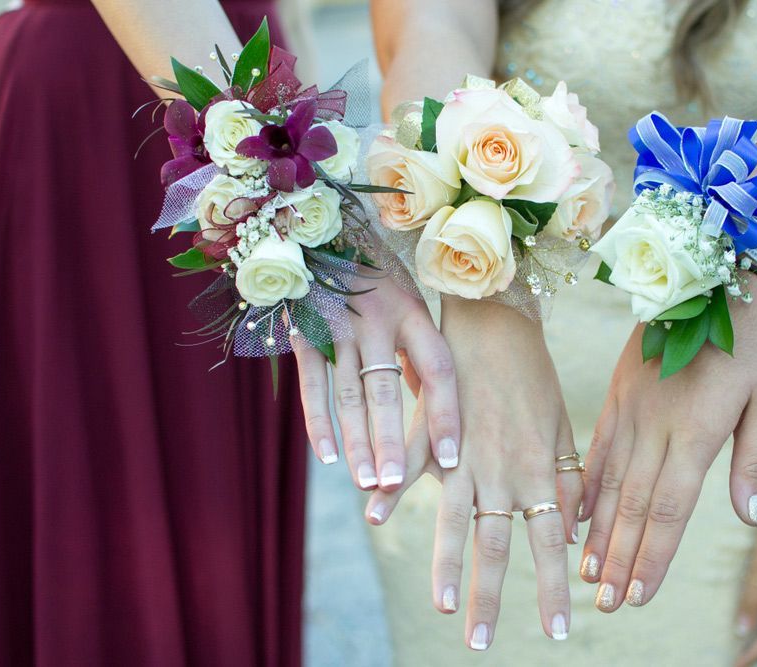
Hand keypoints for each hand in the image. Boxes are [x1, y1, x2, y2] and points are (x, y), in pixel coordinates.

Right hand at [292, 276, 459, 490]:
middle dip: (392, 441)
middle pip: (387, 390)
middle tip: (394, 484)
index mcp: (412, 311)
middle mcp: (377, 319)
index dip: (445, 415)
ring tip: (367, 483)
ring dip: (358, 441)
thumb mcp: (408, 301)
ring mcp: (338, 327)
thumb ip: (420, 351)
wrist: (319, 232)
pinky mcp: (305, 333)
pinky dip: (318, 423)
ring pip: (349, 394)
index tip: (452, 459)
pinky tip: (330, 456)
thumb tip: (435, 408)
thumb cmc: (376, 276)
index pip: (437, 369)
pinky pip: (313, 385)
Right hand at [369, 298, 583, 648]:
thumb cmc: (535, 375)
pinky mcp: (431, 431)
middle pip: (496, 546)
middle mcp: (500, 471)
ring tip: (444, 607)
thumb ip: (566, 480)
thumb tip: (573, 528)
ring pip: (454, 520)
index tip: (559, 629)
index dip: (555, 588)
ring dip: (447, 566)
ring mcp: (462, 454)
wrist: (500, 321)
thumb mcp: (561, 429)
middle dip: (492, 598)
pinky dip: (389, 490)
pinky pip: (409, 466)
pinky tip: (372, 517)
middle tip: (483, 643)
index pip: (551, 543)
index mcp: (537, 471)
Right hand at [581, 275, 756, 610]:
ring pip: (609, 481)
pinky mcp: (617, 392)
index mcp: (695, 431)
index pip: (669, 508)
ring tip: (587, 571)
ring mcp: (630, 407)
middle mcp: (655, 425)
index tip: (639, 594)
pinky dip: (585, 483)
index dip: (653, 555)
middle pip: (633, 504)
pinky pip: (596, 445)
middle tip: (606, 602)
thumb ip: (752, 459)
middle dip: (619, 557)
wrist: (714, 275)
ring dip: (598, 530)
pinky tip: (575, 512)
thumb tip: (750, 516)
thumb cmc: (749, 340)